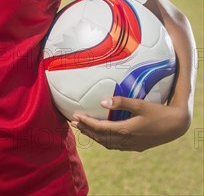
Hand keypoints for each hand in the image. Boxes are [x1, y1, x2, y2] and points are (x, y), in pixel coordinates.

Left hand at [70, 97, 189, 151]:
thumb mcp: (139, 104)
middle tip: (74, 122)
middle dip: (86, 130)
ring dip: (94, 136)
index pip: (100, 129)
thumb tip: (102, 102)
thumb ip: (120, 102)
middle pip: (101, 138)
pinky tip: (101, 135)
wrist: (175, 125)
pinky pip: (116, 146)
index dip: (86, 123)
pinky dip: (105, 140)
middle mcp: (127, 141)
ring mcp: (131, 145)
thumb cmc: (157, 112)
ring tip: (83, 128)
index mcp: (126, 130)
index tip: (75, 116)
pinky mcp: (136, 146)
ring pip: (108, 143)